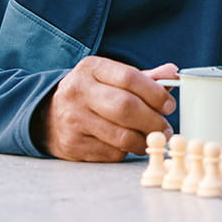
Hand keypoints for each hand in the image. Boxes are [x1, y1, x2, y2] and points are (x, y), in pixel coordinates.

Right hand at [32, 57, 177, 161]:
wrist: (48, 116)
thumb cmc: (91, 94)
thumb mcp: (111, 78)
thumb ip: (144, 78)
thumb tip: (173, 74)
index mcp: (91, 68)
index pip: (130, 78)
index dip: (155, 93)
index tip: (169, 105)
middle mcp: (78, 91)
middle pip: (126, 107)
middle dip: (153, 121)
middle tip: (164, 128)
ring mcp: (73, 119)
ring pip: (121, 135)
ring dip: (144, 140)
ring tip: (153, 138)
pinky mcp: (73, 145)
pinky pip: (111, 153)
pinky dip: (127, 151)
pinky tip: (130, 145)